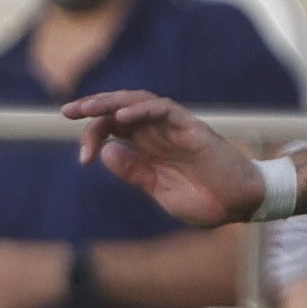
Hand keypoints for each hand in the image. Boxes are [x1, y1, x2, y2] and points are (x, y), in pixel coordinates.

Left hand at [68, 90, 264, 227]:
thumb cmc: (204, 199)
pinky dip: (142, 109)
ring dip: (111, 102)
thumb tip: (106, 152)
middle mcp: (158, 133)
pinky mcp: (192, 128)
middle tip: (66, 111)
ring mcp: (175, 128)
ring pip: (138, 102)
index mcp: (148, 148)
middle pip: (120, 110)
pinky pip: (164, 109)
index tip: (83, 159)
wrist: (240, 205)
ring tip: (87, 108)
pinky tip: (122, 116)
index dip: (93, 137)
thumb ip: (134, 171)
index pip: (113, 129)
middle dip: (92, 108)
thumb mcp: (158, 189)